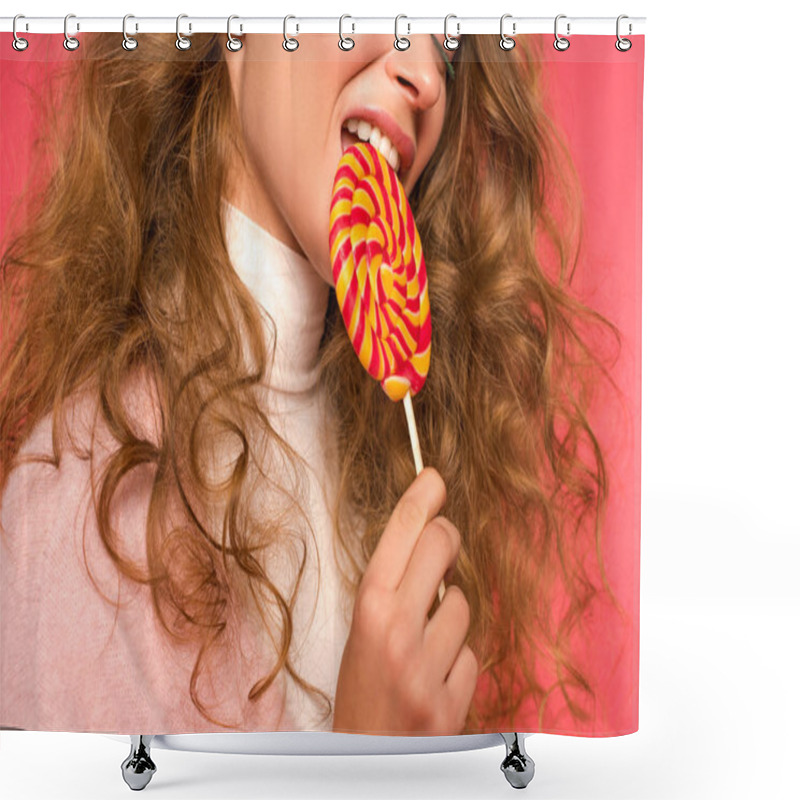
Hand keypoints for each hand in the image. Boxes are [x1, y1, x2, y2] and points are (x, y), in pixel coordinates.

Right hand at [333, 466, 478, 734]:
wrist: (363, 762)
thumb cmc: (358, 693)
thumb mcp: (359, 633)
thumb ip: (391, 589)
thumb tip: (433, 540)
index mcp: (367, 611)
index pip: (401, 535)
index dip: (420, 499)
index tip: (434, 478)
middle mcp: (398, 633)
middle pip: (441, 546)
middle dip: (446, 539)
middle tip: (443, 546)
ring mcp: (428, 668)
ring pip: (463, 604)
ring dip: (450, 616)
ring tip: (425, 644)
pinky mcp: (453, 700)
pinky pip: (472, 653)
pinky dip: (458, 659)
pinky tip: (436, 676)